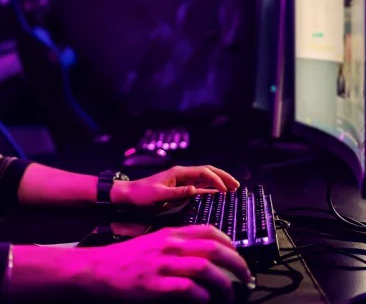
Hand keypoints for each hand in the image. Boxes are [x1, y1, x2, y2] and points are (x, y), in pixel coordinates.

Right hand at [79, 225, 250, 302]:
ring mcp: (163, 265)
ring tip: (228, 296)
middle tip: (245, 278)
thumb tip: (202, 256)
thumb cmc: (124, 259)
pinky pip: (190, 290)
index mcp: (170, 233)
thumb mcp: (152, 242)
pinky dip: (202, 297)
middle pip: (215, 249)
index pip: (209, 230)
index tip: (238, 255)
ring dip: (224, 285)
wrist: (97, 270)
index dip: (230, 243)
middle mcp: (170, 246)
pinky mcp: (156, 286)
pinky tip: (204, 302)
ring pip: (206, 269)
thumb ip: (175, 244)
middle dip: (237, 264)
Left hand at [111, 165, 239, 207]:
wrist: (128, 195)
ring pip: (205, 178)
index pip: (203, 172)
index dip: (216, 180)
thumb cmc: (142, 194)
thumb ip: (178, 193)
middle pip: (207, 171)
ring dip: (219, 182)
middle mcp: (182, 174)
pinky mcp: (180, 188)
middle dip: (223, 177)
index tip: (225, 190)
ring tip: (233, 189)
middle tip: (237, 185)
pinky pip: (199, 186)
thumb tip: (196, 190)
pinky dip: (210, 189)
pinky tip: (218, 194)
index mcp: (178, 172)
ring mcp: (181, 180)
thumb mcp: (159, 195)